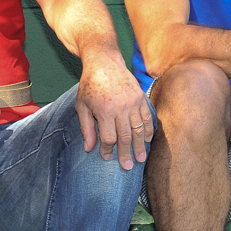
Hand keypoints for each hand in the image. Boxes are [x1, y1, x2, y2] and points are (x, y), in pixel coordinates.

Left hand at [77, 53, 152, 169]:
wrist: (104, 63)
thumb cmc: (89, 86)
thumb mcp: (81, 107)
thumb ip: (86, 129)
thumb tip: (89, 149)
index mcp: (104, 111)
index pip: (109, 138)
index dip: (108, 150)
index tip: (106, 157)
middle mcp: (121, 108)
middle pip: (125, 137)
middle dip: (126, 154)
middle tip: (128, 167)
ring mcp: (133, 102)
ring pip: (138, 130)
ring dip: (140, 146)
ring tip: (141, 159)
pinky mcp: (141, 97)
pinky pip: (147, 117)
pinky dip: (149, 130)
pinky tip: (148, 140)